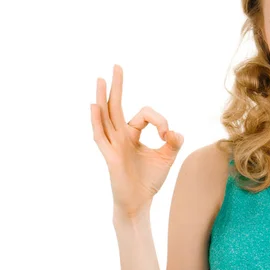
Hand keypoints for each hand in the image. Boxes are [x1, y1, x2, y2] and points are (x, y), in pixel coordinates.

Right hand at [90, 64, 184, 217]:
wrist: (139, 203)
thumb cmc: (149, 181)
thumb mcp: (167, 157)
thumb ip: (174, 142)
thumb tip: (175, 132)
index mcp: (132, 135)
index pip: (144, 115)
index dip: (159, 120)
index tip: (168, 134)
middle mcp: (120, 136)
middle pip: (116, 106)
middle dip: (117, 86)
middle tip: (117, 66)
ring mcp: (113, 145)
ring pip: (106, 117)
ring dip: (104, 98)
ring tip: (101, 79)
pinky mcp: (110, 156)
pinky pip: (101, 136)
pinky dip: (97, 121)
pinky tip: (94, 106)